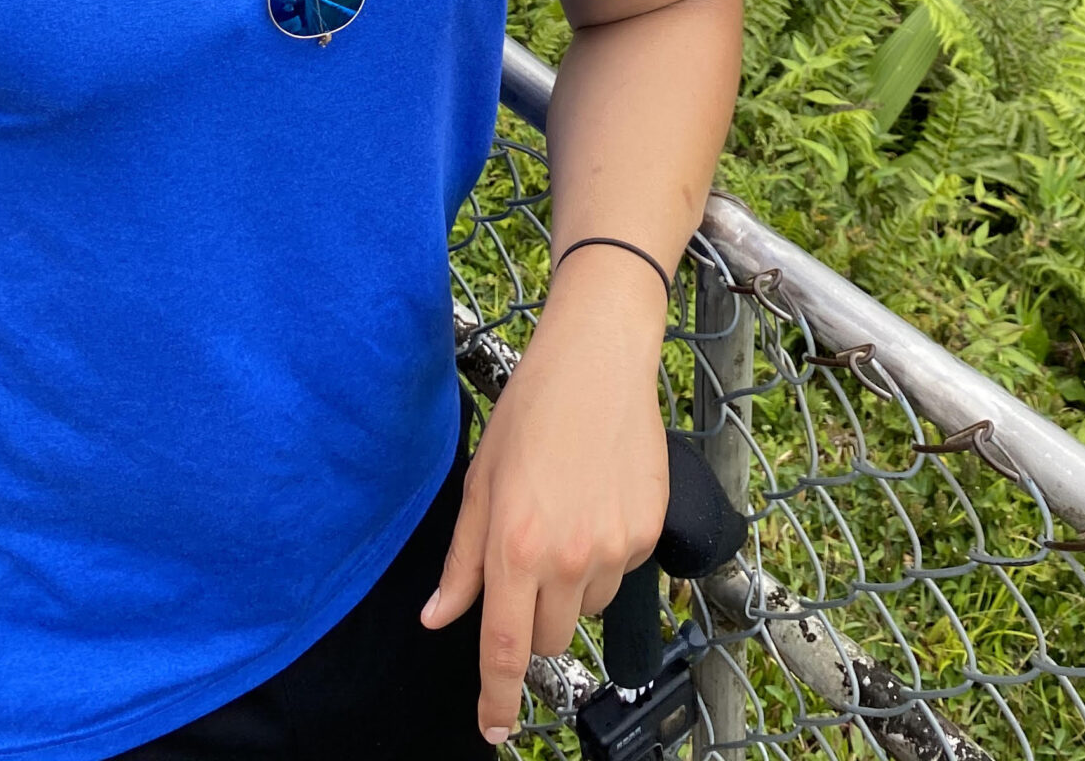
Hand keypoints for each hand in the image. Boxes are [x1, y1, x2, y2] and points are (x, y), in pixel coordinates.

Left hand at [422, 249, 670, 743]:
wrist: (599, 360)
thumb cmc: (532, 411)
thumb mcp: (480, 483)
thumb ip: (462, 562)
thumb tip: (437, 617)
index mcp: (515, 547)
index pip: (503, 650)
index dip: (495, 698)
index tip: (493, 728)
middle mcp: (567, 557)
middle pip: (548, 639)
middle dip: (531, 623)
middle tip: (526, 567)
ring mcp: (614, 547)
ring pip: (586, 609)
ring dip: (570, 588)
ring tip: (565, 518)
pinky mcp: (647, 532)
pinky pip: (621, 573)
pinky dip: (604, 557)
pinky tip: (596, 503)